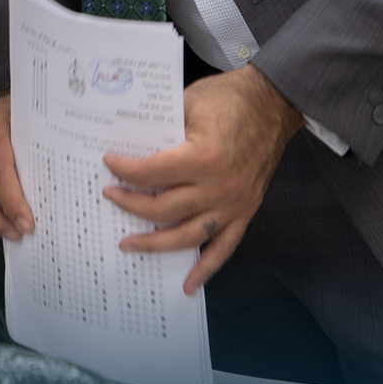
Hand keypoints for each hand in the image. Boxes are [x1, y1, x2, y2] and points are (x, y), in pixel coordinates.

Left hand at [102, 64, 303, 292]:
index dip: (124, 170)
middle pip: (163, 209)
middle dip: (130, 205)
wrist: (273, 102)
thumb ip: (161, 128)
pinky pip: (224, 247)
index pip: (151, 174)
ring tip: (128, 244)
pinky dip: (206, 269)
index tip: (109, 164)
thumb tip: (128, 146)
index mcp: (203, 157)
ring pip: (187, 236)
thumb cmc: (229, 98)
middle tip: (110, 198)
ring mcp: (234, 204)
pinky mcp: (246, 211)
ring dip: (155, 243)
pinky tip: (188, 285)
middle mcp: (219, 187)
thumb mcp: (187, 103)